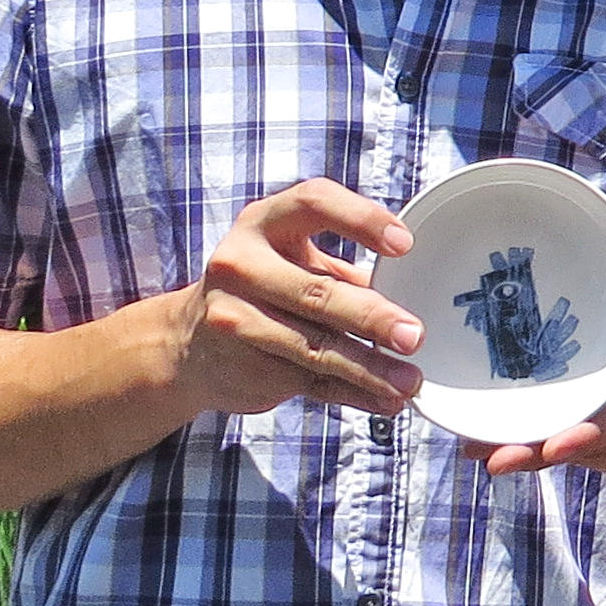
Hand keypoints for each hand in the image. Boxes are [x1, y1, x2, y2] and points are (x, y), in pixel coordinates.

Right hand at [149, 178, 425, 420]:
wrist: (187, 343)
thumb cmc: (262, 286)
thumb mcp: (291, 259)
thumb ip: (343, 269)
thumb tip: (418, 288)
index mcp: (263, 223)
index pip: (314, 203)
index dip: (361, 219)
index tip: (405, 244)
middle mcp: (241, 265)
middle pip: (315, 292)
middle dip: (371, 317)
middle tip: (414, 335)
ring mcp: (236, 319)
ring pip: (314, 347)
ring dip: (369, 368)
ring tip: (410, 381)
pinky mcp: (245, 367)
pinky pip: (310, 382)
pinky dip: (355, 394)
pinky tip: (388, 401)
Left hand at [476, 259, 605, 476]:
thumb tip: (596, 238)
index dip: (598, 430)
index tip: (555, 443)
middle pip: (604, 448)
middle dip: (547, 453)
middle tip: (498, 456)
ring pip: (586, 463)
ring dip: (534, 457)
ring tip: (483, 449)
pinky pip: (580, 465)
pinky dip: (538, 455)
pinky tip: (492, 449)